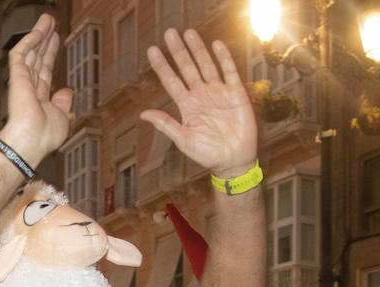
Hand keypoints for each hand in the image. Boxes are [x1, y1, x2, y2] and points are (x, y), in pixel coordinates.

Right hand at [0, 14, 70, 168]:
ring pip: (31, 51)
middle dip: (45, 39)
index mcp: (39, 98)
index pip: (45, 70)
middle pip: (38, 57)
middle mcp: (29, 87)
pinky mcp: (16, 76)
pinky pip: (22, 53)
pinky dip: (30, 40)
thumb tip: (67, 91)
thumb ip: (63, 102)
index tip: (57, 38)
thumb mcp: (62, 118)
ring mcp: (22, 81)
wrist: (30, 142)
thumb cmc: (45, 136)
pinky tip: (40, 29)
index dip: (50, 53)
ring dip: (39, 33)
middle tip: (52, 22)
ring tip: (48, 17)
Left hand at [142, 29, 257, 176]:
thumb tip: (143, 114)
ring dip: (198, 50)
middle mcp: (201, 95)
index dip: (162, 66)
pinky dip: (223, 58)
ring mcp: (218, 92)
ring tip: (189, 33)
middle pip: (188, 68)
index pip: (171, 81)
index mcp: (187, 106)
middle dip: (179, 51)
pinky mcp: (236, 93)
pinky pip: (229, 72)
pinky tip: (216, 45)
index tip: (152, 50)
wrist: (233, 161)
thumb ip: (165, 124)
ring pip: (206, 65)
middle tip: (169, 33)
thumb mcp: (183, 139)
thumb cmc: (207, 153)